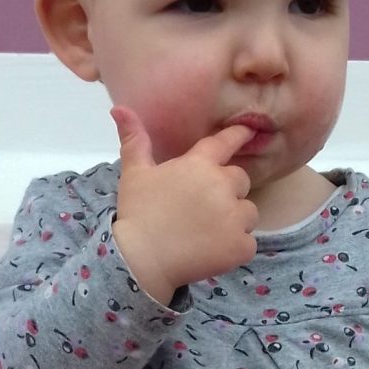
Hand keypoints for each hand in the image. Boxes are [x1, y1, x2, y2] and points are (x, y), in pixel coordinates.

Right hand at [110, 106, 258, 304]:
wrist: (142, 260)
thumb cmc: (137, 214)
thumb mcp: (134, 174)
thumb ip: (135, 140)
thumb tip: (119, 107)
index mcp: (199, 166)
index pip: (226, 143)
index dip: (239, 135)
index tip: (250, 131)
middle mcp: (222, 186)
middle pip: (240, 180)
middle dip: (228, 191)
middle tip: (202, 208)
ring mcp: (235, 217)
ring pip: (248, 212)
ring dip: (235, 220)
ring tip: (206, 232)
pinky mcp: (241, 245)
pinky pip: (248, 242)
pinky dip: (235, 248)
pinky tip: (211, 251)